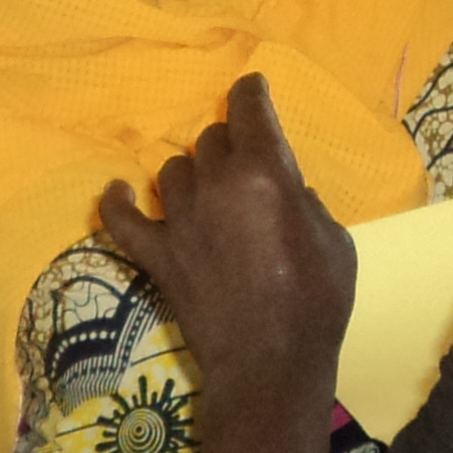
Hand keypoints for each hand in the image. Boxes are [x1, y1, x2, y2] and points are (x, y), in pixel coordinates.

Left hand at [101, 75, 355, 408]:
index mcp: (266, 173)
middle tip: (242, 168)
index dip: (250, 93)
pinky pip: (122, 219)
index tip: (251, 89)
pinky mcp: (157, 255)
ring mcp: (180, 219)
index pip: (249, 110)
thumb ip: (307, 204)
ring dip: (192, 175)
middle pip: (210, 139)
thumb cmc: (317, 302)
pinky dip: (116, 202)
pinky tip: (118, 191)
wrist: (272, 363)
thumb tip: (288, 194)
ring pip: (173, 170)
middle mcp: (217, 184)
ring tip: (206, 195)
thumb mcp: (335, 240)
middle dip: (228, 145)